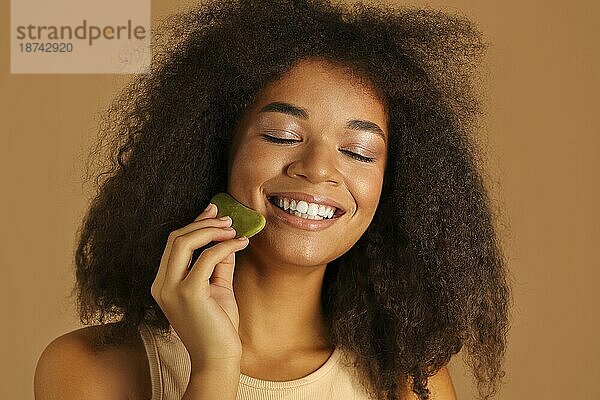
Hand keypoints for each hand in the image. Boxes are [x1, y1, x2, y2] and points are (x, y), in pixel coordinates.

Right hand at [151, 203, 247, 365]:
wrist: (219, 357)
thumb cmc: (217, 325)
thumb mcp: (216, 287)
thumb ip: (217, 262)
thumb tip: (225, 235)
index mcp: (163, 283)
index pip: (173, 244)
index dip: (194, 223)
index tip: (213, 210)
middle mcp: (161, 285)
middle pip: (175, 238)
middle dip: (203, 223)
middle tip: (228, 219)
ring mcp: (172, 289)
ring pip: (184, 242)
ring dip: (211, 230)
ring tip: (233, 229)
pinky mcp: (189, 293)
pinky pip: (207, 257)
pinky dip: (225, 246)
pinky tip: (240, 244)